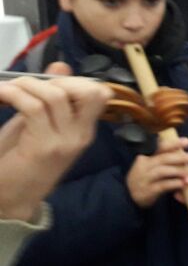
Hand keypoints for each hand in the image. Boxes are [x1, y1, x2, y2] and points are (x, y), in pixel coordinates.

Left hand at [0, 76, 111, 220]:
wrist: (9, 200)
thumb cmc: (18, 163)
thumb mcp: (35, 124)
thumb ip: (48, 97)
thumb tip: (61, 65)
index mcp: (83, 130)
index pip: (99, 93)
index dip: (74, 79)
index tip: (45, 83)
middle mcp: (81, 135)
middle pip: (89, 91)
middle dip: (54, 79)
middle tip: (25, 85)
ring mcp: (65, 142)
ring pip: (55, 95)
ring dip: (26, 85)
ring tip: (5, 90)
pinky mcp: (44, 147)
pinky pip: (34, 107)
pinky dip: (13, 95)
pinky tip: (0, 96)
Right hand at [126, 137, 187, 208]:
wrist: (127, 197)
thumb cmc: (145, 178)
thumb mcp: (150, 166)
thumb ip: (163, 158)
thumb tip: (181, 149)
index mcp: (146, 157)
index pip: (160, 147)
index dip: (174, 144)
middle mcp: (144, 166)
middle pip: (164, 158)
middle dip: (181, 157)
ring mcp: (145, 178)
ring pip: (163, 171)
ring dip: (179, 171)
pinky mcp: (147, 191)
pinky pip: (163, 185)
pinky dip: (174, 184)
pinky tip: (183, 184)